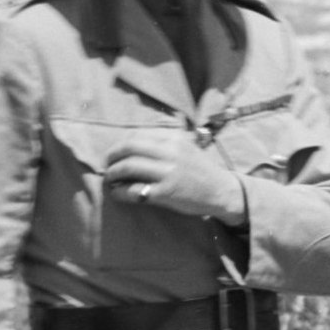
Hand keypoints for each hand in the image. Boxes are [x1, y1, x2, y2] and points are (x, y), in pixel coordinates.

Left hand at [101, 131, 246, 221]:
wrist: (221, 190)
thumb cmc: (200, 169)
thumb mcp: (186, 146)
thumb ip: (164, 141)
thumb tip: (131, 142)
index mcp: (173, 139)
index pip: (136, 135)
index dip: (120, 144)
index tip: (116, 154)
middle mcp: (171, 153)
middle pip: (128, 148)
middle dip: (112, 157)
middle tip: (108, 166)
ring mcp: (169, 173)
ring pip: (128, 167)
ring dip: (112, 174)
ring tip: (110, 179)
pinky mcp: (167, 193)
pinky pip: (134, 190)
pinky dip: (120, 192)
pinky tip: (118, 194)